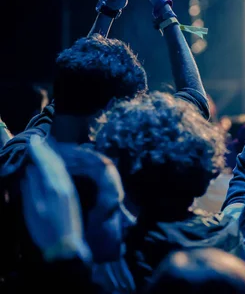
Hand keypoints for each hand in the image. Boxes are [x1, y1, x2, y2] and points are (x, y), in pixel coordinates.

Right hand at [22, 136, 87, 261]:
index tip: (31, 139)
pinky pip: (63, 173)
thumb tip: (31, 169)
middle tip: (36, 138)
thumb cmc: (45, 230)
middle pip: (55, 162)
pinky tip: (52, 163)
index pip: (45, 163)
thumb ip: (32, 188)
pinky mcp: (71, 194)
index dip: (38, 150)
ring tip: (44, 146)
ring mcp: (70, 189)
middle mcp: (64, 184)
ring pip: (60, 167)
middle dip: (45, 149)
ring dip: (52, 155)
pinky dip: (56, 165)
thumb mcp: (33, 210)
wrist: (67, 246)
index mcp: (54, 187)